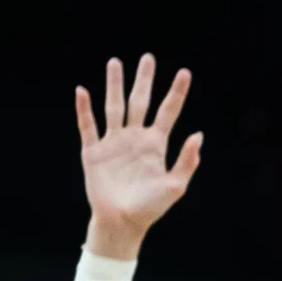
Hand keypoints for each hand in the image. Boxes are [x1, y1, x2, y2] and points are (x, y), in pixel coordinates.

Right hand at [75, 54, 201, 255]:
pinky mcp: (94, 152)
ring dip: (114, 85)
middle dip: (143, 80)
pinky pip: (88, 126)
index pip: (168, 111)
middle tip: (147, 57)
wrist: (123, 223)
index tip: (185, 72)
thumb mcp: (175, 186)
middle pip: (139, 102)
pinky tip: (82, 91)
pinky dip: (84, 109)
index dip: (176, 93)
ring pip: (114, 107)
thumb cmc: (151, 208)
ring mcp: (114, 143)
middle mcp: (135, 138)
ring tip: (115, 63)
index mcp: (156, 144)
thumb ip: (187, 161)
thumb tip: (198, 135)